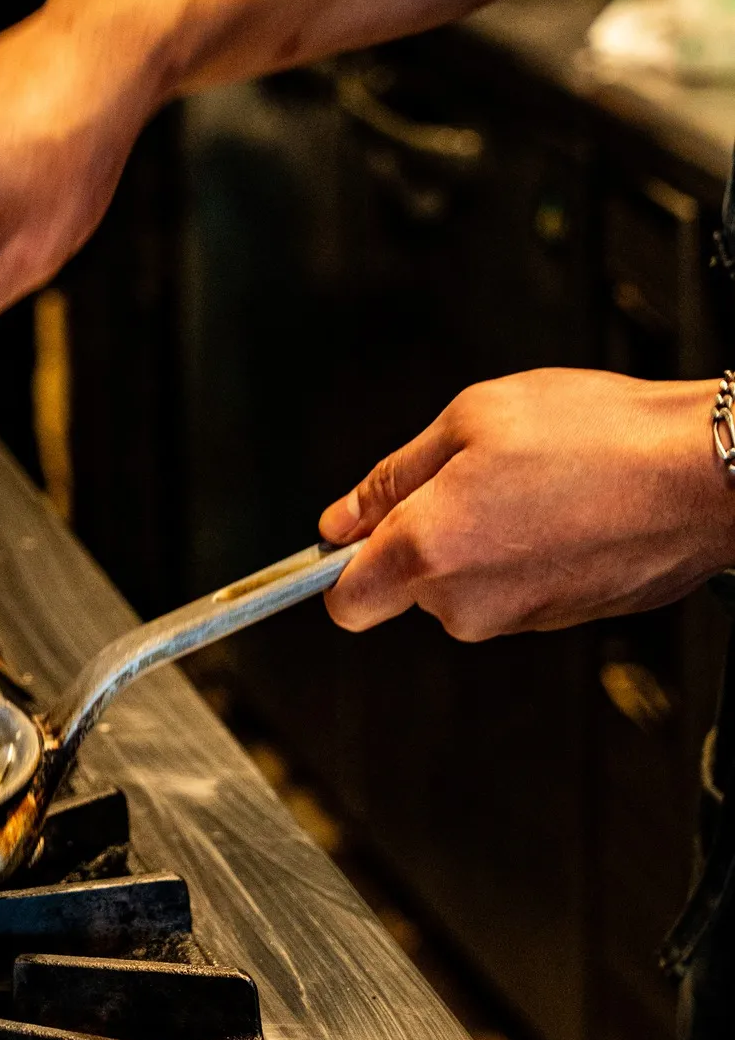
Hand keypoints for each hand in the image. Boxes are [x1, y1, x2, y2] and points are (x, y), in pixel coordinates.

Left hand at [319, 369, 734, 639]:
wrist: (701, 473)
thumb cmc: (596, 436)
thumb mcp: (469, 419)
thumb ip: (392, 477)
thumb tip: (341, 519)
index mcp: (427, 552)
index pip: (344, 601)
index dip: (343, 562)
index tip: (357, 529)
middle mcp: (466, 603)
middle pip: (408, 586)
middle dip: (422, 534)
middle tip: (472, 472)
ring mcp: (518, 619)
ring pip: (464, 586)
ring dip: (479, 539)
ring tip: (530, 482)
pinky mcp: (563, 621)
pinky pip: (514, 589)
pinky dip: (525, 553)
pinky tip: (562, 506)